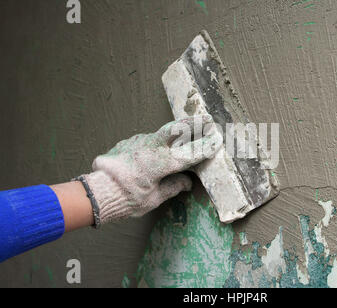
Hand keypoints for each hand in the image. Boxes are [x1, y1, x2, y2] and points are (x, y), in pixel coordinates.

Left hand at [82, 115, 220, 225]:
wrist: (96, 192)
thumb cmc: (126, 199)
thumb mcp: (153, 198)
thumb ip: (172, 187)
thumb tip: (187, 182)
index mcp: (160, 163)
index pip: (189, 154)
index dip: (205, 147)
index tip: (217, 141)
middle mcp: (151, 148)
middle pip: (176, 129)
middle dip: (194, 123)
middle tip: (207, 119)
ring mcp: (138, 142)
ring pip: (161, 133)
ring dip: (175, 131)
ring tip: (188, 129)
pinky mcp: (128, 142)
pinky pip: (147, 140)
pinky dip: (157, 142)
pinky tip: (158, 148)